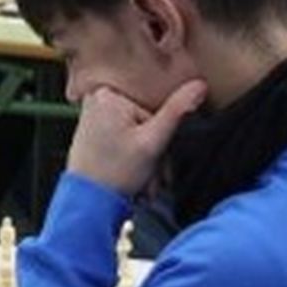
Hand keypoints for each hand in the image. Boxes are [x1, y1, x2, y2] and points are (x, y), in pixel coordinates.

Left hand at [67, 80, 207, 197]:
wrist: (88, 201)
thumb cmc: (114, 173)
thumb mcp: (152, 141)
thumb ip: (176, 112)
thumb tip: (198, 85)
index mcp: (108, 93)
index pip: (155, 104)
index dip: (164, 129)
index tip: (162, 151)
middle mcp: (96, 98)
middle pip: (145, 118)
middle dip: (155, 147)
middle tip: (155, 171)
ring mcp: (92, 114)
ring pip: (137, 129)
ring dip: (147, 155)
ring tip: (143, 176)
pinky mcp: (93, 129)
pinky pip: (125, 135)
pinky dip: (133, 153)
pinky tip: (133, 171)